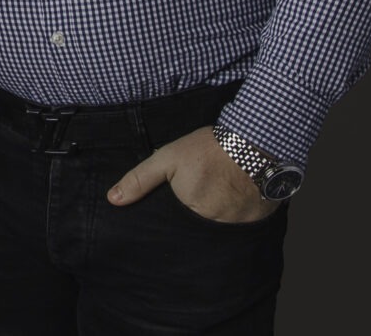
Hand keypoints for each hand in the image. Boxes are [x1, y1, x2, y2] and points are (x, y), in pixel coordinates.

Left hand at [107, 125, 280, 222]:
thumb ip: (140, 179)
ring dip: (219, 217)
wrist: (254, 141)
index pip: (176, 226)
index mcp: (189, 211)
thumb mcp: (168, 158)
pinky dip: (239, 216)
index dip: (178, 214)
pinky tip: (237, 199)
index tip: (185, 199)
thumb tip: (113, 200)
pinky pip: (243, 227)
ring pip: (221, 229)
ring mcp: (237, 225)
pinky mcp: (257, 222)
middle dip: (198, 216)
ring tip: (220, 196)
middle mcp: (214, 224)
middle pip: (198, 229)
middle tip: (204, 195)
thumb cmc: (208, 148)